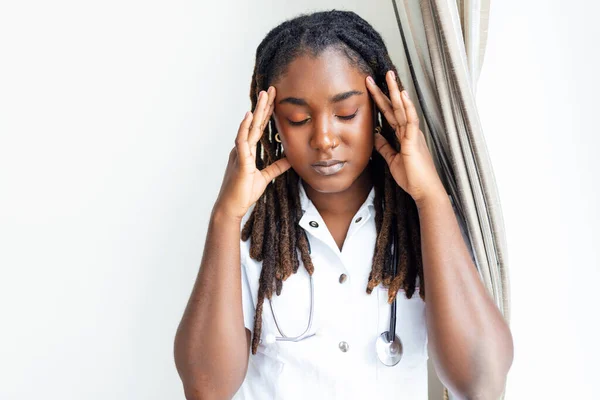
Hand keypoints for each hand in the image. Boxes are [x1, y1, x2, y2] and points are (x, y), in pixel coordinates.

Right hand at [214, 86, 290, 219]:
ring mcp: (240, 153)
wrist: (231, 207)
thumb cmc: (244, 193)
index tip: (274, 99)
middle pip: (255, 123)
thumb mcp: (265, 178)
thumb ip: (277, 167)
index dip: (266, 114)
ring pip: (249, 128)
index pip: (259, 128)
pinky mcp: (240, 162)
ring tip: (263, 96)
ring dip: (256, 111)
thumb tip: (290, 159)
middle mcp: (242, 148)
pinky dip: (245, 128)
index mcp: (248, 151)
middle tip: (270, 89)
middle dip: (263, 106)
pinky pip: (242, 142)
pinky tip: (249, 116)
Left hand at [366, 71, 445, 205]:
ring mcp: (413, 135)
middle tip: (379, 73)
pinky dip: (407, 108)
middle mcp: (410, 132)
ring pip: (403, 109)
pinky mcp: (414, 143)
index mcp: (404, 135)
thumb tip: (374, 134)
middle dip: (386, 90)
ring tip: (389, 76)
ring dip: (396, 92)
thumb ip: (384, 147)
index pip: (390, 114)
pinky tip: (402, 95)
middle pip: (395, 107)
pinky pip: (411, 122)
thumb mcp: (392, 160)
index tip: (371, 88)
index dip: (381, 100)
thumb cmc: (412, 178)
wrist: (425, 192)